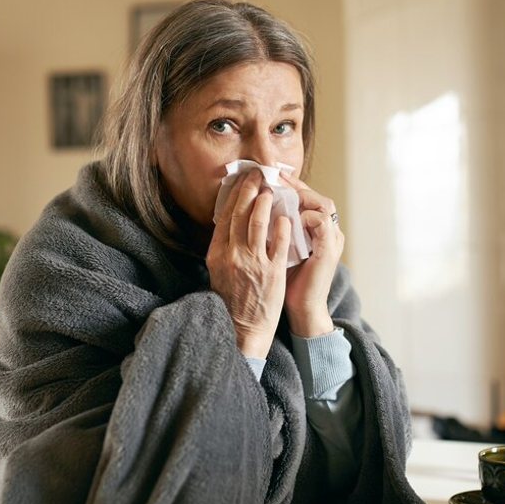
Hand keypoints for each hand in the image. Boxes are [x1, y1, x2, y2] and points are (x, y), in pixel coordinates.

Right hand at [207, 169, 290, 357]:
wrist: (242, 328)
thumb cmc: (231, 300)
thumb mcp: (218, 272)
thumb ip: (223, 249)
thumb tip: (228, 224)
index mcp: (217, 254)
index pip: (225, 216)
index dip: (235, 195)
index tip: (242, 181)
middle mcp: (233, 255)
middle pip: (240, 214)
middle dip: (250, 190)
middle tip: (257, 175)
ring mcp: (253, 262)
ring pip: (259, 223)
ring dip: (266, 202)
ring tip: (272, 190)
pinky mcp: (272, 272)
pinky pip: (279, 242)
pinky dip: (282, 226)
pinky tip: (286, 216)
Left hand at [280, 172, 343, 337]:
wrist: (302, 309)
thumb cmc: (288, 282)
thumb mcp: (279, 250)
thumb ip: (273, 230)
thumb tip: (250, 210)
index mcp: (315, 229)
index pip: (304, 198)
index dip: (287, 185)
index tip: (265, 176)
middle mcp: (327, 231)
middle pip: (315, 195)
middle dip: (292, 184)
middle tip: (271, 175)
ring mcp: (331, 239)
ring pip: (322, 203)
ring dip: (300, 195)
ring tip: (278, 190)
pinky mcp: (329, 250)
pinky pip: (322, 222)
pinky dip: (305, 216)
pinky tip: (288, 216)